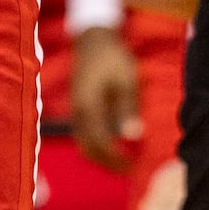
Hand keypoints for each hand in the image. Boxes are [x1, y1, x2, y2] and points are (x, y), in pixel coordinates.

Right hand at [70, 26, 141, 171]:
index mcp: (89, 107)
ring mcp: (74, 110)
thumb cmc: (113, 58)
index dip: (115, 158)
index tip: (133, 166)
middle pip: (88, 148)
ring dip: (100, 156)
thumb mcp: (126, 81)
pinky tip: (111, 145)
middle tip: (128, 170)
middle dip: (107, 163)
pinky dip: (94, 145)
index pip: (100, 143)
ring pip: (82, 143)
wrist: (93, 40)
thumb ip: (128, 110)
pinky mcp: (76, 108)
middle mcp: (77, 112)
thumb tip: (133, 137)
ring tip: (121, 162)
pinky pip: (82, 134)